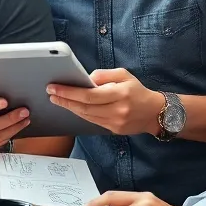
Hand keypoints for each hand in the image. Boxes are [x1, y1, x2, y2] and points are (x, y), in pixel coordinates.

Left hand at [47, 68, 164, 135]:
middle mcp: (118, 110)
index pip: (89, 94)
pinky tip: (71, 107)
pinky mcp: (113, 130)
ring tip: (57, 99)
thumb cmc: (137, 91)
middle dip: (64, 100)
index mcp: (121, 94)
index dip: (69, 92)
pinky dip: (80, 113)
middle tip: (51, 93)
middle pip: (84, 107)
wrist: (155, 112)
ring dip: (69, 107)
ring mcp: (115, 122)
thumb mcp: (124, 75)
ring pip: (86, 115)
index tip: (55, 87)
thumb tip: (85, 79)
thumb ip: (103, 75)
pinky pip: (92, 121)